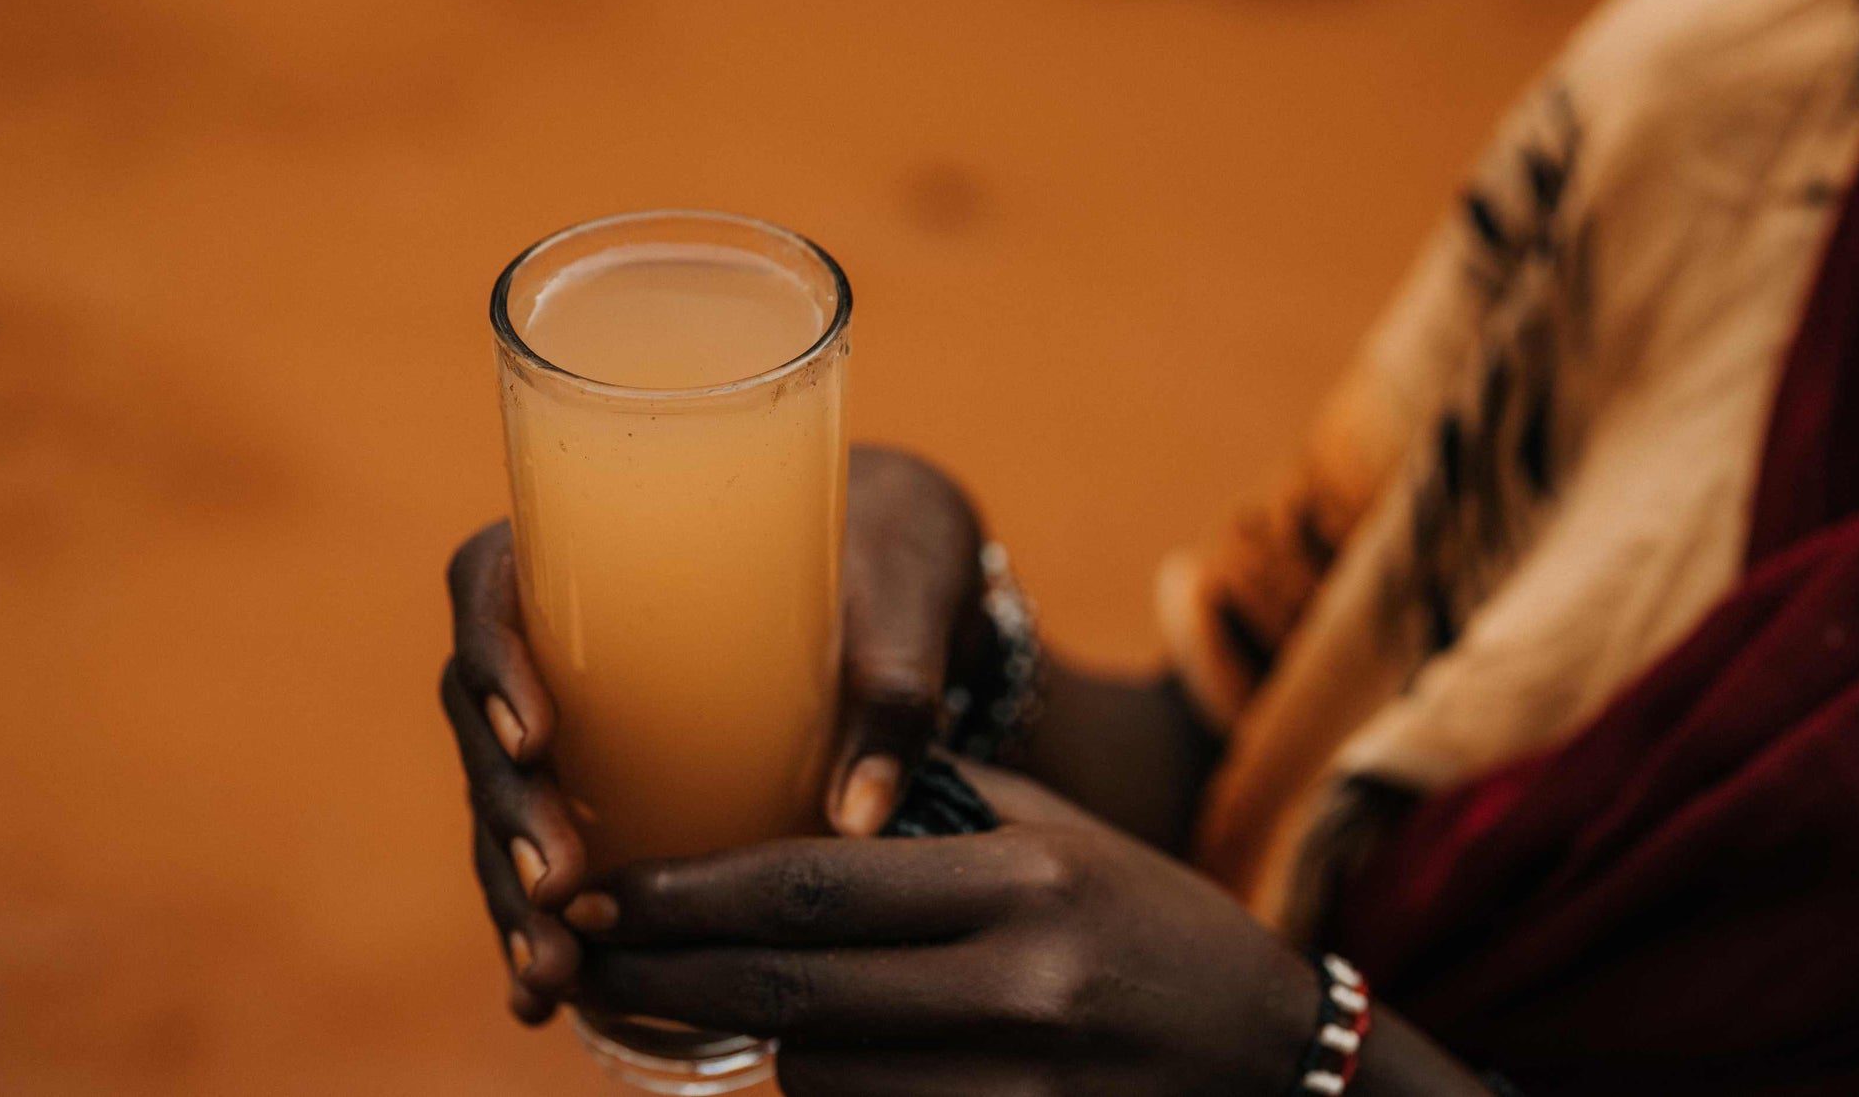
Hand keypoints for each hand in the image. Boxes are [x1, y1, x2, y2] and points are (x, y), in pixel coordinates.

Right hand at [438, 446, 985, 1019]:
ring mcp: (581, 713)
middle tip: (560, 891)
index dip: (493, 658)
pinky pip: (554, 845)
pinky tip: (547, 996)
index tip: (540, 737)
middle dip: (508, 811)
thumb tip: (857, 815)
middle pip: (486, 713)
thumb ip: (894, 685)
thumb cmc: (895, 552)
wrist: (911, 581)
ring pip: (507, 797)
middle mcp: (567, 630)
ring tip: (552, 972)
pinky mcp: (612, 781)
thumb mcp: (903, 593)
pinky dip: (545, 920)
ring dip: (512, 888)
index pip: (492, 583)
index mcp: (599, 545)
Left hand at [569, 763, 1319, 1096]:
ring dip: (752, 1045)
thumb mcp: (1066, 842)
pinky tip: (806, 1060)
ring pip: (815, 1079)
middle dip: (661, 976)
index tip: (600, 890)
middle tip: (575, 959)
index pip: (814, 888)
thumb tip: (806, 791)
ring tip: (711, 1003)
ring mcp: (1021, 1091)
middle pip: (788, 994)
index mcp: (1025, 882)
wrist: (1283, 1064)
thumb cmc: (1160, 930)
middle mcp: (1020, 988)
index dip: (688, 894)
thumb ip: (944, 814)